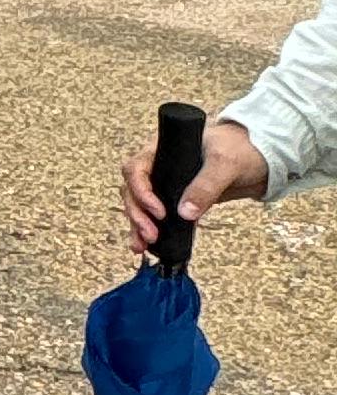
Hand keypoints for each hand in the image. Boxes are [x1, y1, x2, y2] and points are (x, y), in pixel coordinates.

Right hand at [122, 116, 266, 252]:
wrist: (260, 158)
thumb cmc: (240, 148)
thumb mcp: (225, 164)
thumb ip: (206, 186)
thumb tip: (184, 213)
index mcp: (163, 149)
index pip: (137, 169)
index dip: (141, 191)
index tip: (159, 211)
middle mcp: (159, 166)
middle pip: (133, 190)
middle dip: (137, 214)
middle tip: (151, 235)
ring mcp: (167, 184)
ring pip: (139, 204)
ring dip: (137, 225)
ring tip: (142, 246)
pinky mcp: (177, 199)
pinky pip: (156, 215)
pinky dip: (148, 229)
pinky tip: (146, 246)